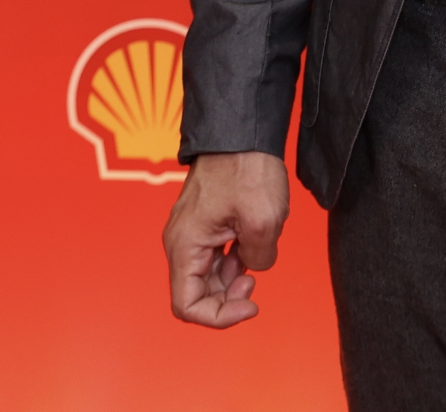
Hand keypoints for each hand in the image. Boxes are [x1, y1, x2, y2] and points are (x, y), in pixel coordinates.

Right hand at [163, 150, 291, 326]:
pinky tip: (255, 241)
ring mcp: (193, 231)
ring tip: (259, 250)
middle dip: (229, 295)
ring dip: (235, 275)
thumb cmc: (246, 167)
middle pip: (198, 293)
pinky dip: (237, 258)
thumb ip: (259, 259)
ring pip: (209, 274)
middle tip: (255, 277)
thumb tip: (252, 265)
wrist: (243, 129)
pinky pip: (217, 255)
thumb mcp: (264, 221)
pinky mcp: (208, 222)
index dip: (219, 316)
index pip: (187, 306)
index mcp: (185, 245)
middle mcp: (182, 241)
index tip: (251, 303)